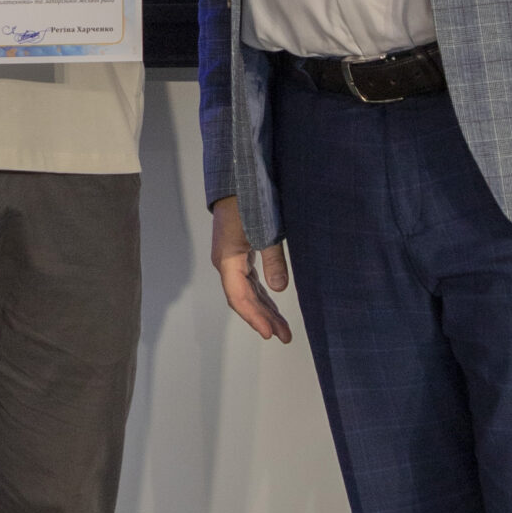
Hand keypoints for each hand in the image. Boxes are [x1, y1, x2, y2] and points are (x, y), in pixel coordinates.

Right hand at [211, 195, 291, 343]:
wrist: (236, 177)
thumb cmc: (249, 201)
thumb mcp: (265, 231)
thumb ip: (273, 260)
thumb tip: (279, 290)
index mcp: (228, 260)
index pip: (240, 298)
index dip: (255, 318)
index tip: (270, 334)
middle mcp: (226, 262)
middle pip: (244, 298)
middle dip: (263, 318)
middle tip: (284, 336)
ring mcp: (231, 257)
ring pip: (247, 291)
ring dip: (264, 308)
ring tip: (282, 327)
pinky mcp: (238, 251)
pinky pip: (248, 280)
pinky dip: (261, 293)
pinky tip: (272, 303)